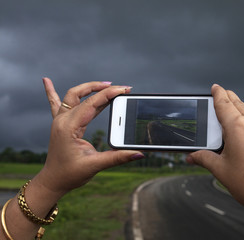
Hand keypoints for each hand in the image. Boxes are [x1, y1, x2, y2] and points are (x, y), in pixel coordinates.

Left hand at [38, 78, 143, 194]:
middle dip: (101, 88)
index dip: (109, 95)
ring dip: (88, 88)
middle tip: (119, 88)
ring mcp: (59, 120)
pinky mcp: (60, 124)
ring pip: (73, 96)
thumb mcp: (95, 165)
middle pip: (81, 95)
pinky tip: (46, 80)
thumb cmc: (70, 174)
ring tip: (105, 84)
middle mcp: (62, 120)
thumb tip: (138, 153)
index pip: (91, 104)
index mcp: (68, 127)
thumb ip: (117, 158)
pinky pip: (56, 103)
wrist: (53, 181)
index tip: (124, 89)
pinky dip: (51, 91)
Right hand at [187, 84, 243, 238]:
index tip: (215, 87)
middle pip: (238, 104)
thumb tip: (191, 157)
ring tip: (232, 112)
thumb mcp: (221, 170)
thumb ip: (203, 158)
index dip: (217, 94)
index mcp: (238, 126)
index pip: (224, 103)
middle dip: (228, 97)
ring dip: (240, 109)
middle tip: (222, 93)